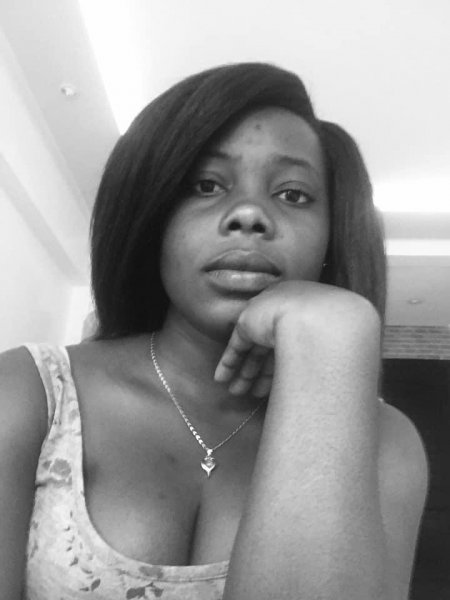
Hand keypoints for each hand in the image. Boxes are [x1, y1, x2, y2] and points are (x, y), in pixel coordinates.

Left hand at [214, 280, 378, 396]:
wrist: (322, 319)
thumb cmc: (337, 336)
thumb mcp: (335, 345)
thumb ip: (323, 357)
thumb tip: (331, 385)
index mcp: (310, 318)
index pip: (291, 346)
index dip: (279, 370)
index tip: (271, 391)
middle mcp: (287, 315)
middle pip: (269, 349)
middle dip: (259, 375)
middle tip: (249, 394)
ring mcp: (268, 316)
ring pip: (253, 349)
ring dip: (245, 373)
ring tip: (236, 393)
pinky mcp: (249, 322)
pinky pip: (237, 345)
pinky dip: (229, 362)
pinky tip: (221, 379)